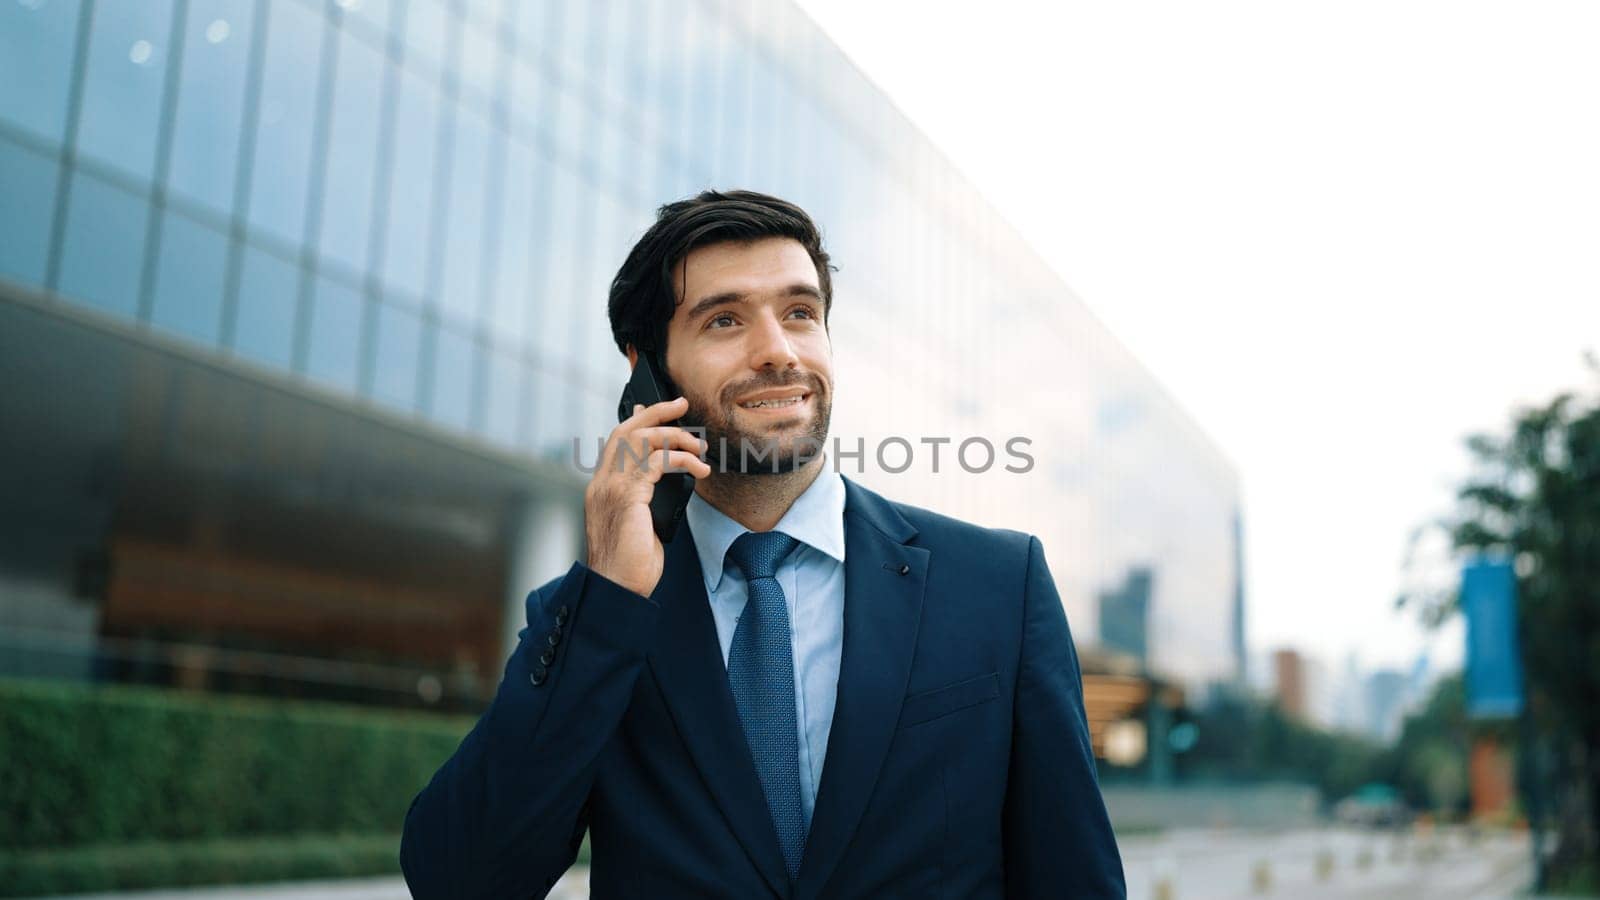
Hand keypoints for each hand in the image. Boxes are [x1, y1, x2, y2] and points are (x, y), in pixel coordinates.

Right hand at [583, 397, 710, 596]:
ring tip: (699, 448)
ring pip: (641, 439)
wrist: (617, 588)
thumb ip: (645, 497)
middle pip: (626, 429)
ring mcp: (612, 488)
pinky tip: (699, 469)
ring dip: (675, 436)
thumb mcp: (638, 523)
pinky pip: (658, 462)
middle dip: (655, 412)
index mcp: (602, 487)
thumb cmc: (631, 563)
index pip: (617, 440)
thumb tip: (668, 477)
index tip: (662, 410)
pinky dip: (682, 459)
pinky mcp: (628, 497)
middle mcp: (602, 483)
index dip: (639, 419)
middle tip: (681, 404)